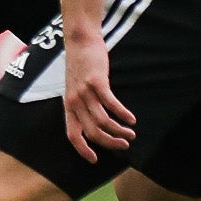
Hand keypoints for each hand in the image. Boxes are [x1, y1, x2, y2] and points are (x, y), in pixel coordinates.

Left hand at [62, 24, 135, 163]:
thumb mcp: (75, 88)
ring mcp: (84, 92)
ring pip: (103, 121)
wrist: (79, 41)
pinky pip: (111, 104)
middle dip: (109, 143)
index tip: (95, 160)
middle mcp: (74, 102)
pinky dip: (123, 114)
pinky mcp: (96, 82)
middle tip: (124, 145)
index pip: (72, 134)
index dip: (82, 149)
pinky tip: (132, 119)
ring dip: (119, 131)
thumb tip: (95, 123)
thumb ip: (82, 105)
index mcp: (68, 106)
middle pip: (92, 132)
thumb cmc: (80, 66)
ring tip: (131, 133)